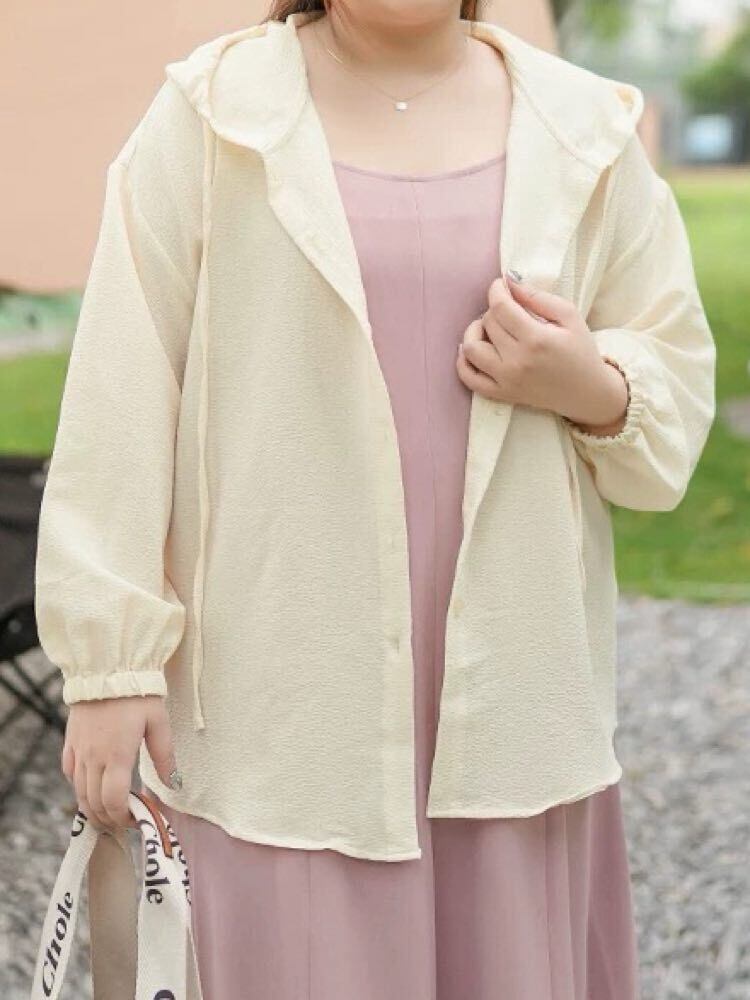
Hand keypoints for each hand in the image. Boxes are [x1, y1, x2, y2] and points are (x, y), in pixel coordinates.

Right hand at [61, 694, 177, 832]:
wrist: (108, 667)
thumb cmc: (139, 694)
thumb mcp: (158, 723)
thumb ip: (164, 756)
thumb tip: (174, 784)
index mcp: (117, 755)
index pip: (113, 801)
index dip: (123, 817)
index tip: (137, 818)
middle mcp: (93, 757)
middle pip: (93, 802)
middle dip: (108, 819)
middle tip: (124, 822)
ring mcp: (79, 750)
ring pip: (79, 791)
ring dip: (92, 808)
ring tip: (108, 813)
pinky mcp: (71, 740)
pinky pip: (70, 772)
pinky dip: (79, 786)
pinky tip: (91, 787)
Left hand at [456, 272, 628, 433]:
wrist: (587, 392)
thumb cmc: (581, 351)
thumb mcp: (569, 316)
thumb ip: (537, 296)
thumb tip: (509, 280)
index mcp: (536, 339)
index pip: (500, 306)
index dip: (496, 290)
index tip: (501, 285)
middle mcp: (517, 361)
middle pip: (487, 323)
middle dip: (494, 309)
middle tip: (508, 310)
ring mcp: (506, 380)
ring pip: (471, 348)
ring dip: (475, 332)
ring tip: (490, 329)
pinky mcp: (502, 394)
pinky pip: (469, 378)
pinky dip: (464, 362)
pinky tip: (475, 349)